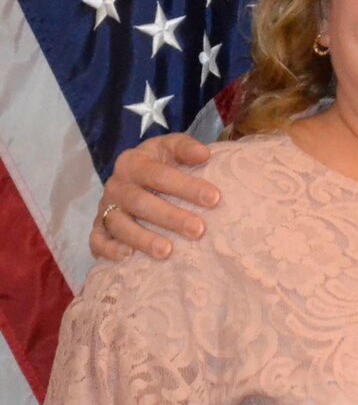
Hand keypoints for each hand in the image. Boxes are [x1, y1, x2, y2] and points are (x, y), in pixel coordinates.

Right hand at [91, 134, 218, 261]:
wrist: (131, 175)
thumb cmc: (159, 163)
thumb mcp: (169, 148)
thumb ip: (185, 148)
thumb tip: (204, 154)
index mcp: (133, 163)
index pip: (159, 175)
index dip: (186, 186)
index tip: (214, 198)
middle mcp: (117, 186)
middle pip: (141, 203)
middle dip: (170, 217)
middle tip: (198, 230)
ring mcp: (106, 208)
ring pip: (120, 224)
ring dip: (143, 239)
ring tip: (167, 251)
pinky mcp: (98, 227)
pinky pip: (97, 240)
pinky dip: (109, 249)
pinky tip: (127, 256)